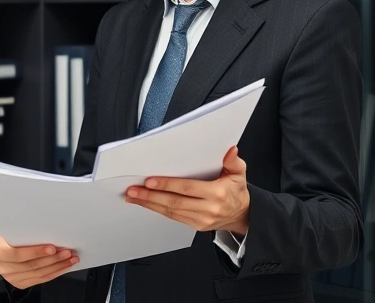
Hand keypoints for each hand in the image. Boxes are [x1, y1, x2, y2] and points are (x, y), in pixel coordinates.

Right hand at [0, 235, 78, 289]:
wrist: (2, 253)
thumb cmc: (9, 239)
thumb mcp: (12, 232)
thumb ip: (25, 233)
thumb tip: (47, 229)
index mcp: (1, 252)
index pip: (18, 254)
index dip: (36, 252)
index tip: (52, 247)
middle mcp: (6, 268)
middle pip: (32, 265)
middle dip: (53, 259)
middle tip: (67, 252)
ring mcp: (13, 278)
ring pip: (39, 274)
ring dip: (57, 266)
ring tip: (70, 259)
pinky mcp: (22, 283)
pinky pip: (41, 280)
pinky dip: (55, 273)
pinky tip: (63, 266)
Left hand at [124, 145, 249, 235]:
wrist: (241, 214)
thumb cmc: (236, 191)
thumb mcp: (239, 174)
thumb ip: (234, 161)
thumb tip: (230, 149)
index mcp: (217, 193)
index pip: (187, 188)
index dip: (167, 184)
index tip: (150, 181)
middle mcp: (208, 209)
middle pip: (174, 202)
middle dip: (151, 196)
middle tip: (133, 190)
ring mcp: (201, 219)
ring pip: (171, 211)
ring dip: (149, 204)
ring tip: (133, 196)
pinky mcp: (195, 226)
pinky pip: (173, 217)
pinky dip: (157, 210)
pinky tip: (146, 204)